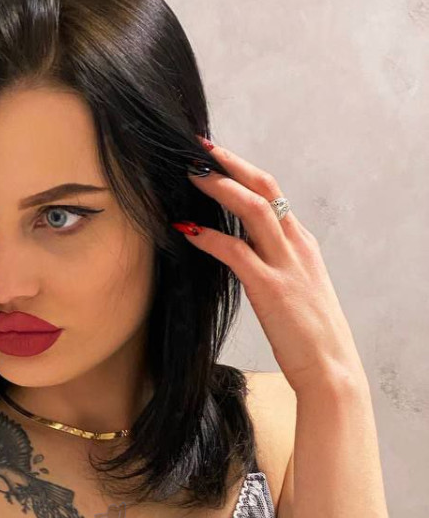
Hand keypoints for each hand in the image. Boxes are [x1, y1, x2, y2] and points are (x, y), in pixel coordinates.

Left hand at [174, 136, 364, 393]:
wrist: (331, 368)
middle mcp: (296, 246)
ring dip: (217, 188)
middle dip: (230, 164)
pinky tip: (186, 230)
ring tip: (189, 176)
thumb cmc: (309, 336)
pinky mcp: (270, 288)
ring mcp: (285, 264)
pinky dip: (209, 237)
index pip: (272, 194)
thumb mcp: (296, 291)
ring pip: (251, 209)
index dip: (242, 171)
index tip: (216, 157)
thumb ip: (275, 267)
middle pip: (264, 187)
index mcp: (302, 244)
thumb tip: (245, 256)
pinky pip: (236, 252)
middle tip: (197, 149)